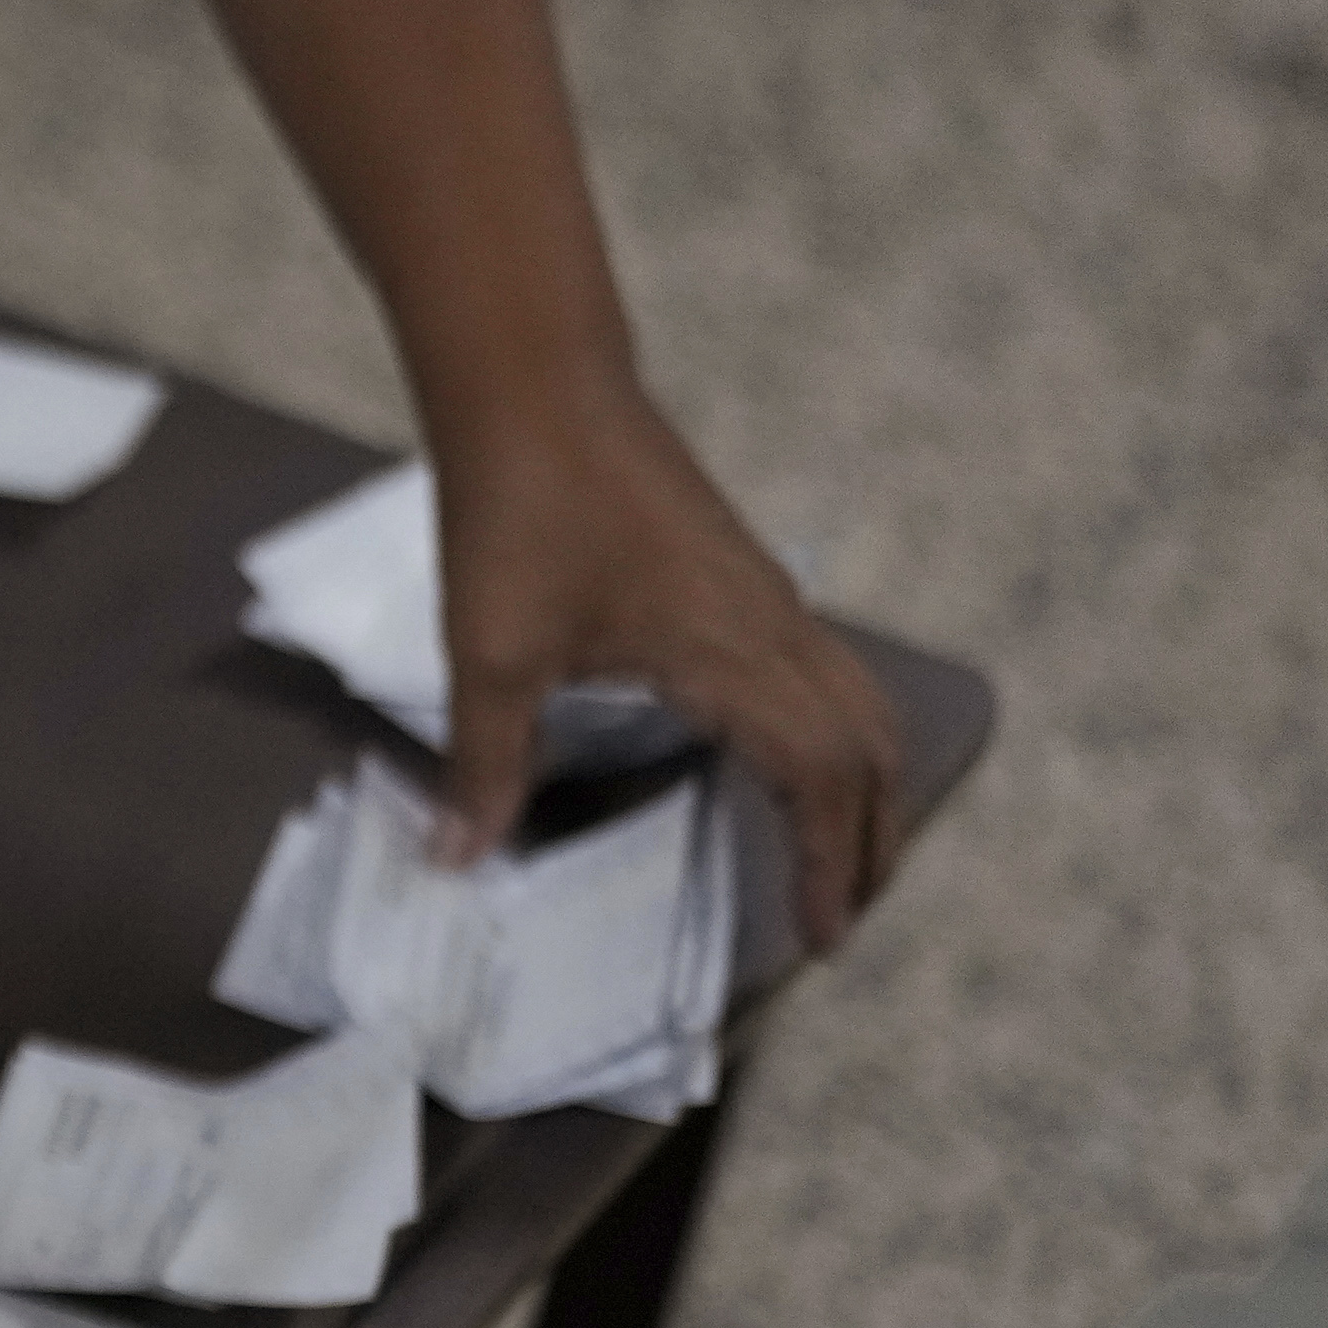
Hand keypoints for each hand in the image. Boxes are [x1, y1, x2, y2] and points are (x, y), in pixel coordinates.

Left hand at [431, 379, 899, 950]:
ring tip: (831, 855)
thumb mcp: (491, 653)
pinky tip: (778, 760)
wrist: (539, 390)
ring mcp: (767, 597)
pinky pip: (820, 672)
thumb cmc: (522, 512)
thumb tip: (461, 856)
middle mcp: (775, 628)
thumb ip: (485, 763)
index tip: (819, 937)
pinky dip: (827, 734)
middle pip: (866, 749)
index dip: (827, 865)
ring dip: (858, 784)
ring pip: (855, 705)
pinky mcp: (741, 578)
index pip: (821, 780)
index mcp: (735, 658)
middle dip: (866, 839)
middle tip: (838, 918)